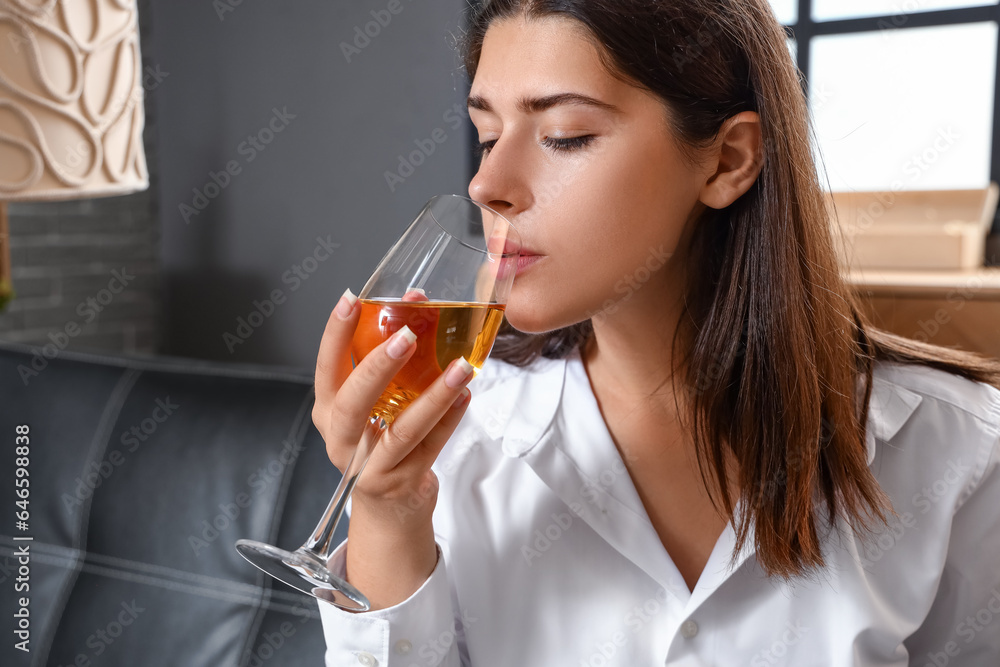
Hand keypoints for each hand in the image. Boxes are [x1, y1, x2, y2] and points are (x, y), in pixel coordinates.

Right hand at [311, 288, 474, 607]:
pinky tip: (466, 394)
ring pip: (402, 430)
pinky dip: (450, 419)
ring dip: (433, 395)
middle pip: (354, 403)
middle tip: (406, 336)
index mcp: (329, 410)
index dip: (335, 334)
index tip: (351, 299)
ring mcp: (372, 465)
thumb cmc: (378, 438)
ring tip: (459, 367)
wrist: (388, 505)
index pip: (326, 367)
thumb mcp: (367, 403)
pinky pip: (432, 446)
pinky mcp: (404, 481)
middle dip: (378, 367)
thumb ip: (382, 360)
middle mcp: (343, 439)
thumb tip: (416, 303)